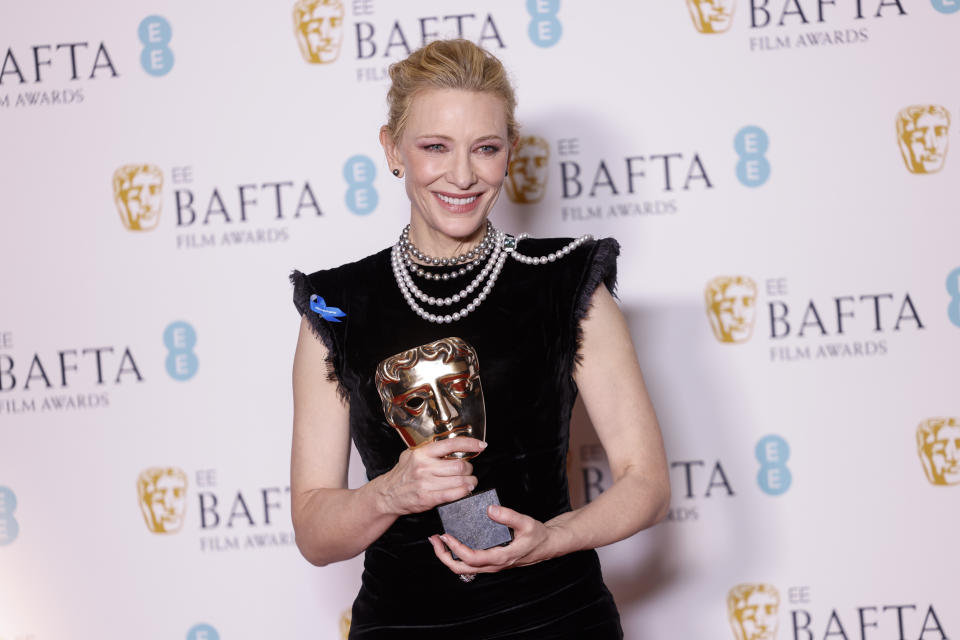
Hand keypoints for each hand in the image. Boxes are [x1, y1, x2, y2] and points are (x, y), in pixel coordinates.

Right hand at [374, 437, 484, 515]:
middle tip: (469, 471)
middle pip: (460, 465)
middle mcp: (424, 466)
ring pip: (460, 480)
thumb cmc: (402, 474)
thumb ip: (430, 450)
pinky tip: (465, 490)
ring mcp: (425, 483)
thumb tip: (454, 446)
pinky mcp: (427, 498)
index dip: (470, 444)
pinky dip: (463, 492)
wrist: (386, 494)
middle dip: (469, 469)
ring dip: (470, 482)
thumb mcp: (412, 455)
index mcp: (422, 453)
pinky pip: (453, 494)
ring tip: (470, 482)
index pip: (451, 444)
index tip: (481, 445)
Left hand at [428, 505, 564, 575]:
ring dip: (448, 556)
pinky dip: (456, 554)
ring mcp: (491, 565)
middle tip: (434, 539)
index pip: (472, 558)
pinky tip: (452, 542)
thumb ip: (508, 516)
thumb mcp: (526, 523)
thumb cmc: (537, 535)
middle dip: (444, 556)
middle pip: (461, 568)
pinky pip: (469, 563)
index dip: (456, 548)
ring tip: (438, 540)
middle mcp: (493, 564)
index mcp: (500, 557)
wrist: (546, 545)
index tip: (446, 535)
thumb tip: (490, 510)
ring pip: (463, 567)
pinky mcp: (490, 561)